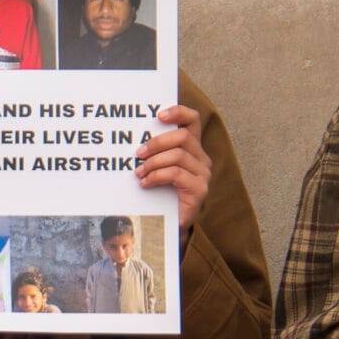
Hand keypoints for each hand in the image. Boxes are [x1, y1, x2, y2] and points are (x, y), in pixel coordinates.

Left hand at [133, 104, 210, 229]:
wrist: (168, 226)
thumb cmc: (159, 194)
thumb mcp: (156, 168)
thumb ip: (154, 152)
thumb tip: (135, 139)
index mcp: (192, 148)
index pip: (192, 120)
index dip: (178, 112)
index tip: (158, 115)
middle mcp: (201, 159)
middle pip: (183, 137)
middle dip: (157, 143)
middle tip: (138, 153)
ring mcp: (203, 174)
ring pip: (178, 155)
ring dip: (153, 162)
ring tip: (139, 172)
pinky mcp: (199, 190)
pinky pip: (176, 174)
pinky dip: (157, 176)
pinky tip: (145, 183)